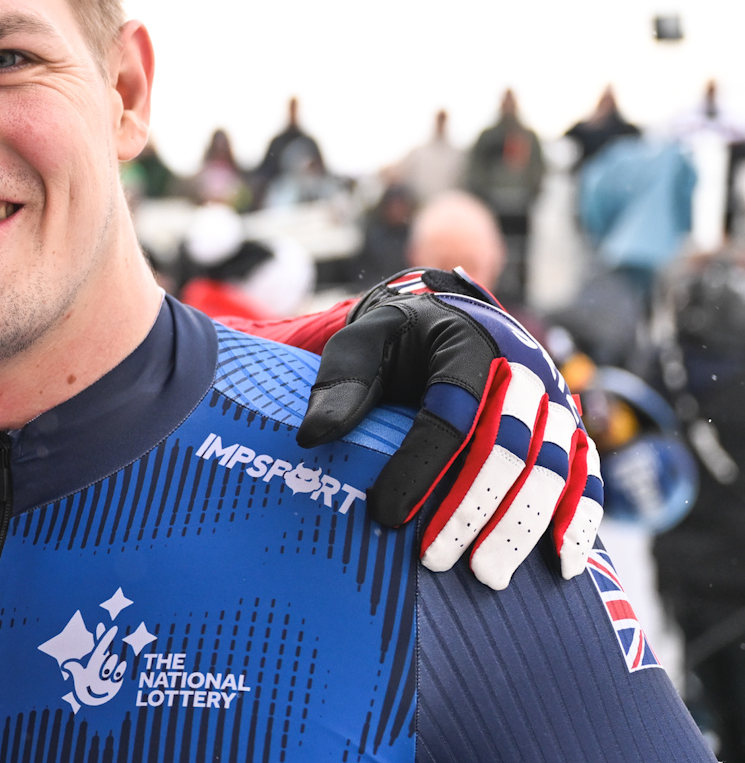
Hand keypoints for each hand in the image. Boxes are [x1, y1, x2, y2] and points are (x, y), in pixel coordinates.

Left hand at [299, 268, 601, 588]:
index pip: (449, 413)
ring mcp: (555, 402)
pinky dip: (579, 520)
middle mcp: (524, 371)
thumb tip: (315, 437)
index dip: (418, 467)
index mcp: (469, 345)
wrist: (449, 325)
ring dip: (522, 526)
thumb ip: (341, 384)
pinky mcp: (572, 430)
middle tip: (435, 560)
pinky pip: (587, 475)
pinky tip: (562, 566)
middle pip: (509, 447)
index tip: (383, 515)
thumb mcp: (360, 343)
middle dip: (472, 509)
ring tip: (486, 577)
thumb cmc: (398, 343)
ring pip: (554, 468)